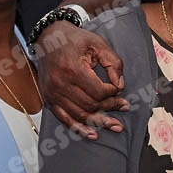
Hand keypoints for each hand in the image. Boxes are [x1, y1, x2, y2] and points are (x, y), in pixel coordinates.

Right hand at [34, 21, 128, 138]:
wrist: (49, 37)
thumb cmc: (75, 40)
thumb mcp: (98, 44)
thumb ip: (114, 63)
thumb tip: (120, 85)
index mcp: (73, 69)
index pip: (98, 91)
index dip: (113, 93)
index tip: (118, 89)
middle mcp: (60, 84)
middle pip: (90, 105)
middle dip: (110, 108)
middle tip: (124, 108)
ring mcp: (53, 93)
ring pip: (80, 115)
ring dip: (99, 122)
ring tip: (115, 126)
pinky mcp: (49, 99)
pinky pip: (64, 119)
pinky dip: (79, 128)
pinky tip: (92, 134)